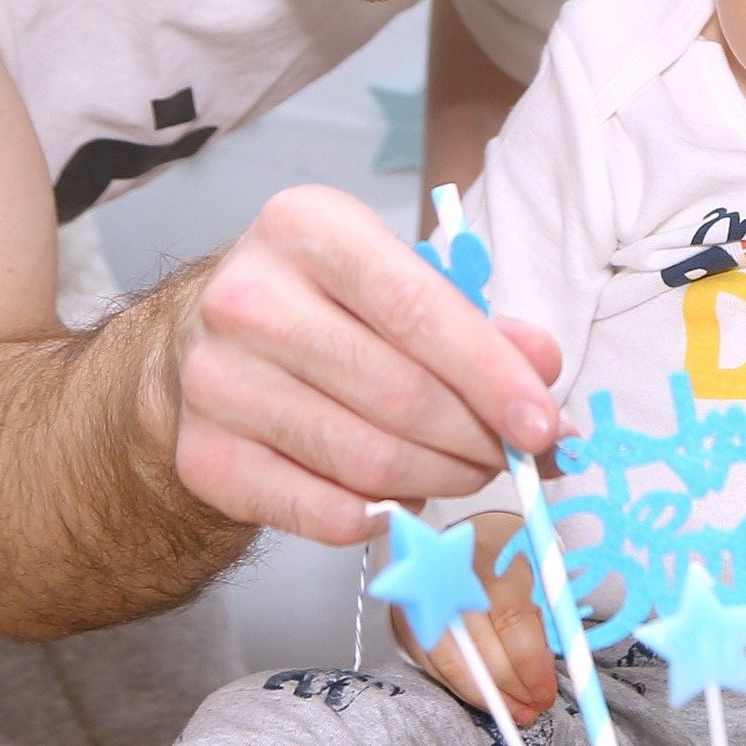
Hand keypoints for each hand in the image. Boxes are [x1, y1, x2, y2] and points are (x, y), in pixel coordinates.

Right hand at [171, 185, 561, 546]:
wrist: (202, 341)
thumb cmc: (322, 302)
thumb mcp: (398, 279)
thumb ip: (476, 320)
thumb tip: (542, 367)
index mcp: (307, 229)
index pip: (418, 311)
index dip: (492, 376)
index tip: (543, 425)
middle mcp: (249, 299)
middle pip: (399, 395)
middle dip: (478, 439)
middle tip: (513, 456)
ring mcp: (217, 381)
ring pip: (366, 460)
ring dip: (441, 480)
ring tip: (468, 471)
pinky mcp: (203, 455)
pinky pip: (320, 510)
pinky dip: (381, 517)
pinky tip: (405, 499)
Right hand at [388, 512, 559, 721]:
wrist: (472, 534)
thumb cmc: (511, 559)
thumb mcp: (538, 577)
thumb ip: (541, 622)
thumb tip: (541, 672)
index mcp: (494, 559)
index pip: (511, 620)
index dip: (529, 663)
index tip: (544, 690)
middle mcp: (454, 578)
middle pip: (479, 648)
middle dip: (509, 686)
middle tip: (532, 707)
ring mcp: (424, 599)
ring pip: (452, 663)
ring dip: (485, 695)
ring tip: (514, 710)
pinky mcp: (408, 619)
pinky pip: (434, 665)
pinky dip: (462, 686)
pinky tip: (487, 697)